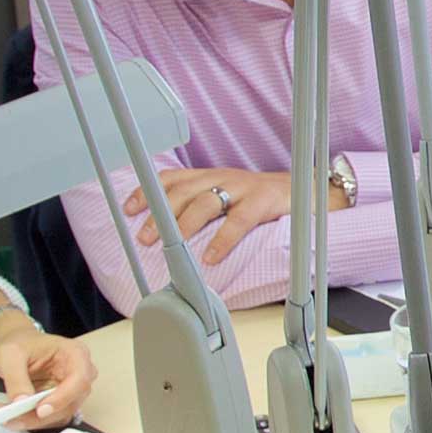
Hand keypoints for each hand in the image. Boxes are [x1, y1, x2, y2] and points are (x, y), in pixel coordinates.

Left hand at [0, 316, 97, 430]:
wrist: (17, 346)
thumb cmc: (19, 343)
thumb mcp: (10, 354)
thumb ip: (16, 378)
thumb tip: (21, 402)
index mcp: (75, 354)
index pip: (79, 381)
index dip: (62, 398)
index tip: (40, 410)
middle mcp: (79, 374)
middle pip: (70, 403)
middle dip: (40, 415)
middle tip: (12, 417)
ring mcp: (71, 391)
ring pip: (59, 416)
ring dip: (33, 421)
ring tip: (6, 417)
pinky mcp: (61, 404)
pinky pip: (50, 419)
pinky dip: (31, 421)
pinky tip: (12, 417)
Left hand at [124, 168, 346, 264]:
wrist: (304, 189)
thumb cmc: (258, 198)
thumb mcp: (224, 194)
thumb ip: (199, 204)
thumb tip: (166, 228)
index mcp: (209, 176)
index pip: (170, 178)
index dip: (147, 191)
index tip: (128, 210)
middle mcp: (221, 177)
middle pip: (182, 192)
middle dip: (160, 215)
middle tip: (144, 238)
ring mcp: (242, 188)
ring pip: (205, 203)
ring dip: (184, 226)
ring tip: (172, 247)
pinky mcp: (262, 201)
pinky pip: (239, 221)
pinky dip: (222, 240)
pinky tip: (210, 256)